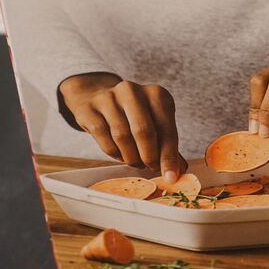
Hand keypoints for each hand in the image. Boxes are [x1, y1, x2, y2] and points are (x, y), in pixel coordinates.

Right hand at [58, 73, 186, 180]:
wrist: (96, 98)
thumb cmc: (132, 115)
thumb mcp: (155, 123)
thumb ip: (167, 145)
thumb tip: (178, 171)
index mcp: (156, 94)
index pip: (166, 128)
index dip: (169, 156)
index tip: (170, 177)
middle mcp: (132, 91)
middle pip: (143, 131)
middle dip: (149, 156)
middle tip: (150, 168)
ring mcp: (108, 98)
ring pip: (122, 137)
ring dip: (131, 157)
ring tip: (135, 161)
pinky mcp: (89, 109)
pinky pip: (104, 139)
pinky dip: (114, 153)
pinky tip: (119, 154)